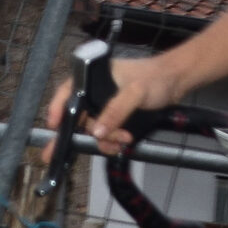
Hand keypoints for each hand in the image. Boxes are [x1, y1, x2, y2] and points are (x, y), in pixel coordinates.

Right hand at [45, 52, 192, 154]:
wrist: (175, 82)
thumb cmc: (155, 77)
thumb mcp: (135, 92)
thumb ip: (116, 111)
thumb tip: (96, 131)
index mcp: (93, 77)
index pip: (67, 92)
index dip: (56, 109)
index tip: (53, 126)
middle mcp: (95, 92)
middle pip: (78, 117)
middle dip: (85, 134)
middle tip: (71, 150)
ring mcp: (104, 106)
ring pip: (93, 130)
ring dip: (104, 139)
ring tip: (122, 139)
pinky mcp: (114, 117)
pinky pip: (105, 134)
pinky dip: (111, 141)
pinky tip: (122, 142)